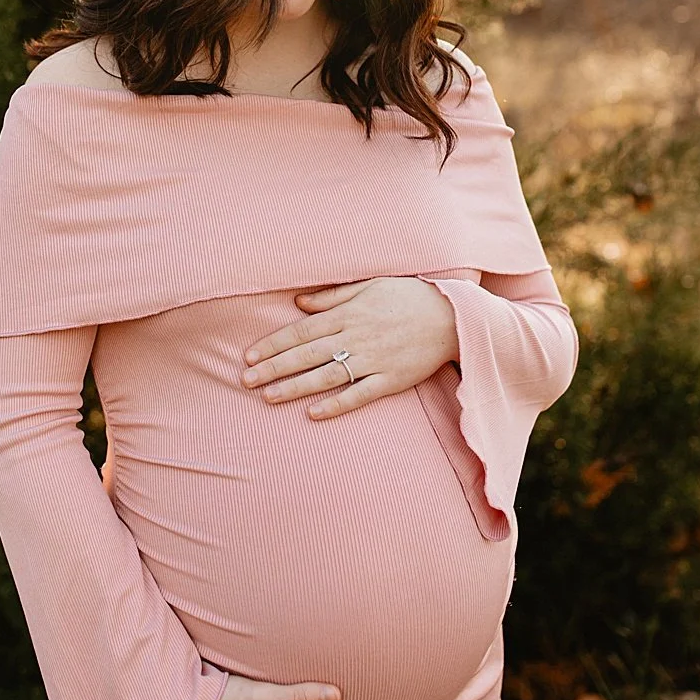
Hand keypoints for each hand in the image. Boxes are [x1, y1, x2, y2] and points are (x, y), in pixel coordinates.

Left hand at [241, 277, 457, 419]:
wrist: (453, 316)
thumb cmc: (408, 297)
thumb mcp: (369, 286)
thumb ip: (332, 296)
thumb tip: (298, 302)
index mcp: (347, 313)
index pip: (300, 331)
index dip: (273, 344)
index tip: (249, 356)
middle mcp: (355, 337)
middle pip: (306, 355)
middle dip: (273, 368)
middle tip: (245, 380)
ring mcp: (373, 360)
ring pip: (325, 376)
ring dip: (294, 387)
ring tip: (268, 396)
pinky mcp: (391, 380)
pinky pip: (359, 395)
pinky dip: (336, 404)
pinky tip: (313, 414)